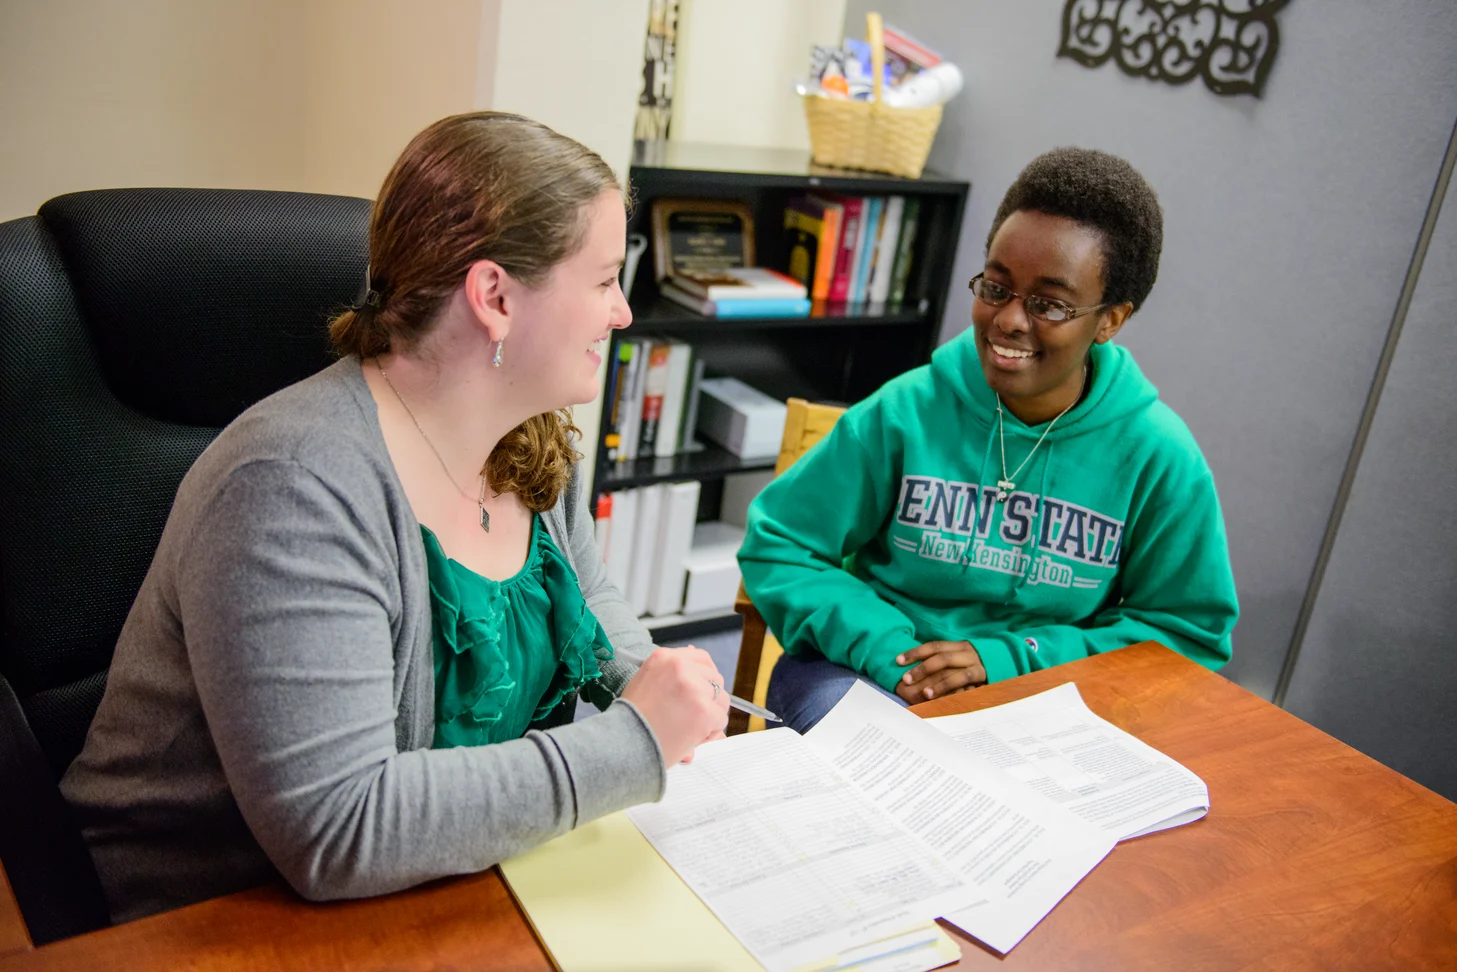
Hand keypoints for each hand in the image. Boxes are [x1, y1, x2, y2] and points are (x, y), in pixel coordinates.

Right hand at [619, 646, 729, 766]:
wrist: (623, 744)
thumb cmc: (632, 719)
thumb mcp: (646, 683)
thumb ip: (672, 673)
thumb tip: (697, 658)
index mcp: (664, 658)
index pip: (700, 657)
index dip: (705, 675)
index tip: (703, 687)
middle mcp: (680, 667)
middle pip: (714, 678)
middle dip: (709, 698)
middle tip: (692, 714)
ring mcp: (694, 688)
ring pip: (721, 699)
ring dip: (711, 715)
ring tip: (689, 727)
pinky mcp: (704, 711)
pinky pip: (720, 720)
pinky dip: (710, 732)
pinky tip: (692, 737)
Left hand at [894, 640, 986, 703]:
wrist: (1007, 665)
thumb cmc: (976, 666)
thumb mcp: (961, 659)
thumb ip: (943, 661)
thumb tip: (915, 667)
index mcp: (959, 645)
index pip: (933, 646)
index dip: (915, 652)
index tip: (898, 660)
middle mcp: (967, 652)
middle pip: (941, 658)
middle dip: (922, 668)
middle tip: (906, 678)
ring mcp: (976, 665)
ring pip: (953, 672)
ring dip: (937, 683)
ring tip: (923, 693)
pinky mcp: (983, 677)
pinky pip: (965, 683)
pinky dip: (951, 690)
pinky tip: (941, 698)